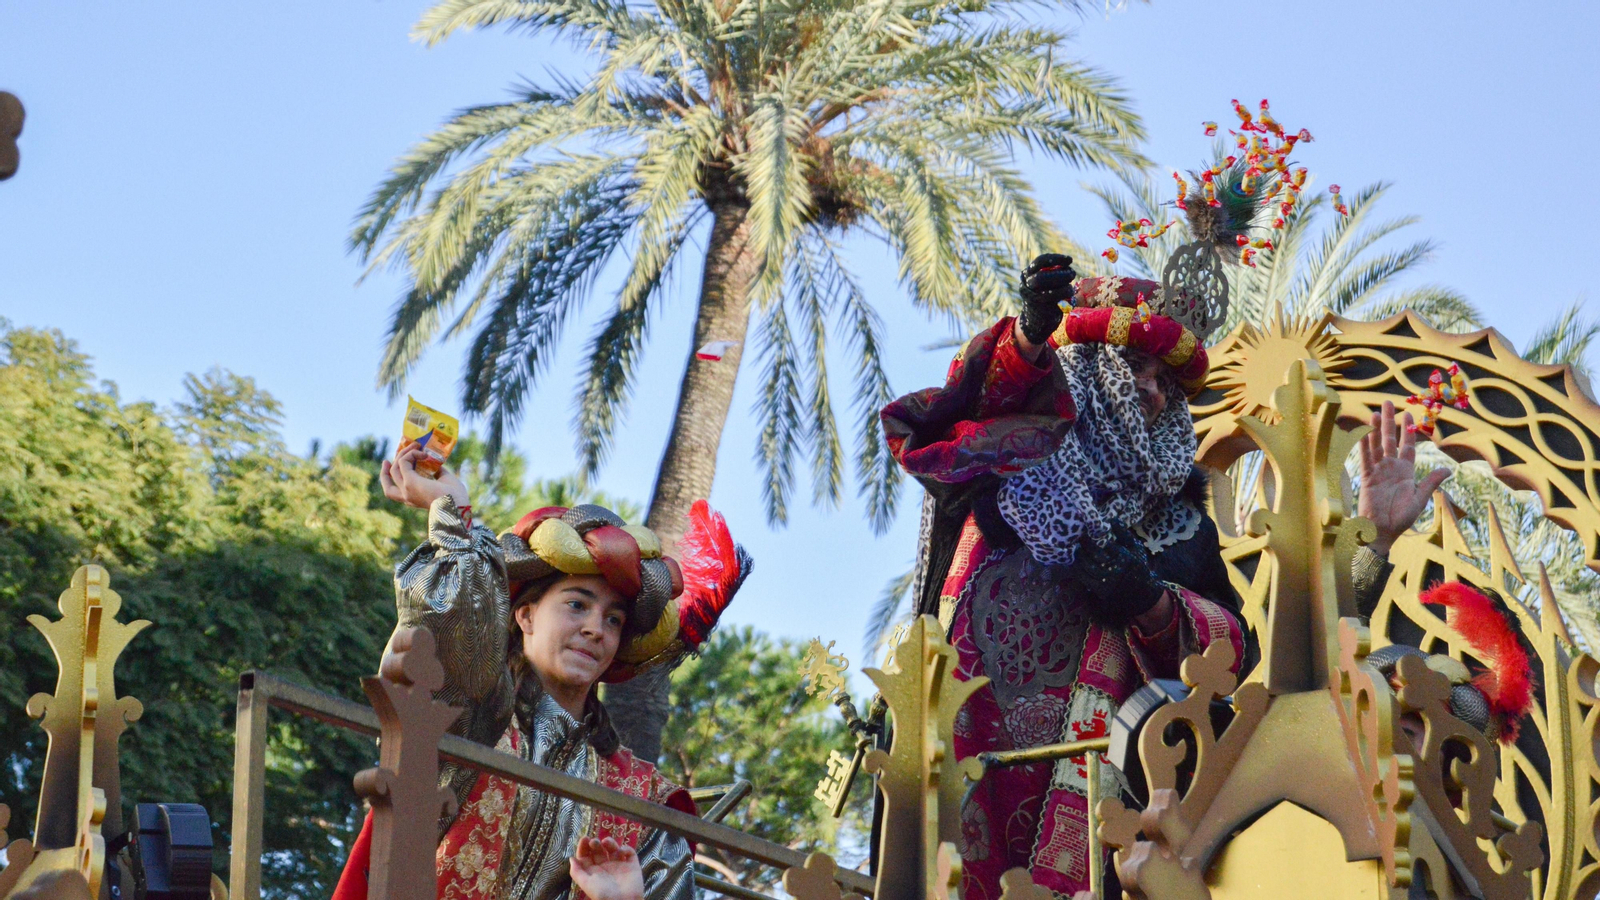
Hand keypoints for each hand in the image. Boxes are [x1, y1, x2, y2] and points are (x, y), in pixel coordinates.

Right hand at [379, 440, 470, 510]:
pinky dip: (410, 454)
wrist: (457, 504)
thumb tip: (435, 462)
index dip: (391, 480)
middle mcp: (407, 497)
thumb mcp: (444, 482)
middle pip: (387, 486)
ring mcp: (406, 489)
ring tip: (415, 445)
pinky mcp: (409, 481)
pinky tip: (422, 452)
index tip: (391, 466)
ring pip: (395, 469)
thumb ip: (437, 472)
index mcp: (414, 499)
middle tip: (388, 459)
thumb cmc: (455, 496)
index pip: (396, 492)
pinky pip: (403, 462)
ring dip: (403, 454)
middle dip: (385, 472)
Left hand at [569, 837, 644, 899]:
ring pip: (614, 849)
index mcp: (594, 872)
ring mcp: (619, 866)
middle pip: (599, 851)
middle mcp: (606, 867)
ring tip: (606, 842)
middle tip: (594, 841)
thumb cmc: (603, 895)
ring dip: (610, 843)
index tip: (584, 839)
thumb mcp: (586, 884)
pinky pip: (630, 853)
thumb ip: (576, 872)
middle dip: (595, 844)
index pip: (587, 856)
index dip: (584, 847)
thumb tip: (571, 858)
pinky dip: (626, 848)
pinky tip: (621, 851)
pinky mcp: (632, 865)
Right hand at [1016, 253, 1075, 350]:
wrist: (1035, 322)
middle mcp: (1026, 285)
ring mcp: (1032, 297)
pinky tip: (1070, 296)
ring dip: (1064, 284)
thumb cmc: (1043, 298)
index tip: (1070, 260)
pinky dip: (1065, 293)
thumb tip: (1066, 266)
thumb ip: (1050, 274)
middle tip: (1072, 273)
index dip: (1057, 258)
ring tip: (1071, 287)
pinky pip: (1054, 297)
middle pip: (1042, 276)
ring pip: (1048, 288)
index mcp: (1026, 275)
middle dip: (1061, 273)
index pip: (1040, 261)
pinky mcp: (1040, 308)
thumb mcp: (1043, 284)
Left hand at [1066, 526, 1166, 627]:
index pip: (1107, 544)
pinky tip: (1077, 562)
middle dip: (1085, 545)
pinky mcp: (1100, 590)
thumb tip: (1112, 519)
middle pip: (1095, 555)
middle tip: (1079, 537)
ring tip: (1077, 548)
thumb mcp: (1135, 548)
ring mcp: (1107, 581)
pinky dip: (1078, 569)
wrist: (1140, 592)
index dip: (1096, 536)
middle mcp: (1116, 569)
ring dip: (1079, 556)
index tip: (1088, 529)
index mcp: (1125, 558)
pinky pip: (1085, 578)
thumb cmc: (1137, 565)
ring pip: (1088, 566)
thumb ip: (1124, 534)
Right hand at [1358, 400, 1449, 555]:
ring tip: (1375, 411)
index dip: (1408, 430)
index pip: (1407, 445)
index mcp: (1406, 471)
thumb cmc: (1401, 518)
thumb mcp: (1420, 498)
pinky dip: (1364, 443)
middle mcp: (1391, 467)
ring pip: (1377, 444)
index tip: (1408, 414)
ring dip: (1375, 428)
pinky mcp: (1367, 476)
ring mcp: (1378, 470)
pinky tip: (1364, 430)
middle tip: (1388, 403)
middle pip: (1389, 439)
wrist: (1382, 531)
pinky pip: (1366, 456)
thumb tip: (1448, 469)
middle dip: (1389, 421)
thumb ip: (1431, 481)